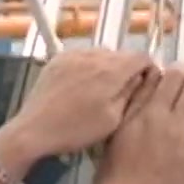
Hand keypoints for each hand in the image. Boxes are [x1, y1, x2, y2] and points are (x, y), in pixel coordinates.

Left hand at [3, 49, 153, 160]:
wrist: (35, 129)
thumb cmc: (77, 129)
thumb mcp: (113, 119)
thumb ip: (131, 93)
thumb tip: (142, 78)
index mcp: (111, 71)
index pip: (142, 57)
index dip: (148, 69)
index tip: (145, 85)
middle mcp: (94, 55)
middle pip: (121, 55)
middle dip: (127, 70)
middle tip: (122, 93)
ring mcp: (73, 54)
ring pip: (101, 54)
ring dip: (107, 67)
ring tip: (100, 90)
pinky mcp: (58, 58)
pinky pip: (82, 56)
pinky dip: (88, 66)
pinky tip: (82, 86)